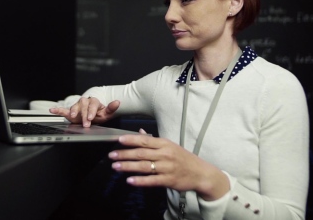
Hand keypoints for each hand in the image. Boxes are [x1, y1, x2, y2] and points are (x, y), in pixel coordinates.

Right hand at [49, 97, 119, 126]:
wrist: (92, 115)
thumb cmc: (99, 114)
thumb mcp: (106, 113)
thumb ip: (111, 108)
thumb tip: (117, 102)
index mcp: (94, 102)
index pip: (93, 105)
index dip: (91, 111)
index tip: (91, 117)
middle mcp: (84, 102)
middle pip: (83, 106)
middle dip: (84, 115)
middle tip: (85, 123)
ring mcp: (77, 106)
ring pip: (74, 107)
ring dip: (73, 111)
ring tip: (73, 116)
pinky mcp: (70, 111)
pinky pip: (63, 110)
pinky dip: (57, 110)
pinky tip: (52, 110)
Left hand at [109, 129, 229, 200]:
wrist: (201, 173)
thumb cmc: (183, 158)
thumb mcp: (170, 146)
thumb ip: (153, 140)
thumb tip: (140, 132)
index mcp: (165, 144)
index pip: (144, 141)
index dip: (130, 140)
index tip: (118, 140)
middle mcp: (165, 154)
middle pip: (141, 153)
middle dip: (124, 154)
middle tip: (111, 155)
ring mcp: (167, 168)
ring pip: (144, 166)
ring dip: (128, 166)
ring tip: (115, 167)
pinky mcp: (168, 180)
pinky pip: (152, 180)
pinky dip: (140, 181)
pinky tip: (129, 180)